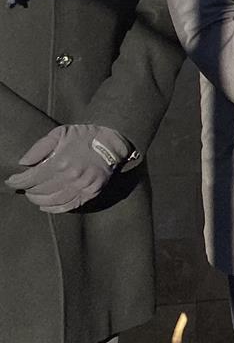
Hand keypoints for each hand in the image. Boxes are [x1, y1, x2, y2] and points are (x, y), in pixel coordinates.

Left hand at [6, 125, 133, 212]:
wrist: (113, 143)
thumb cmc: (84, 136)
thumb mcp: (60, 133)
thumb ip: (40, 147)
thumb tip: (23, 163)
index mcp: (61, 162)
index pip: (31, 179)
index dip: (17, 181)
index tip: (11, 181)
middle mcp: (71, 177)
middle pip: (39, 191)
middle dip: (27, 190)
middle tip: (24, 186)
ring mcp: (82, 187)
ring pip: (51, 201)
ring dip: (38, 200)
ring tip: (33, 195)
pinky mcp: (90, 193)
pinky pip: (67, 206)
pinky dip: (53, 209)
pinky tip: (45, 206)